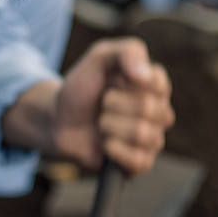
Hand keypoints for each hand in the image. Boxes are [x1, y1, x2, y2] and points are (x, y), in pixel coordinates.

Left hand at [4, 38, 173, 174]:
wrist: (58, 121)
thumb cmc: (81, 88)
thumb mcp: (99, 58)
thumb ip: (126, 53)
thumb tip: (146, 76)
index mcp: (154, 85)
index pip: (158, 83)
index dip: (128, 82)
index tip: (111, 80)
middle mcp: (159, 112)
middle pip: (149, 108)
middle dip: (113, 104)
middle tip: (101, 104)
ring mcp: (152, 139)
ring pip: (142, 134)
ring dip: (110, 126)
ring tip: (100, 123)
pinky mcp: (140, 163)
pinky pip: (138, 160)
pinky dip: (113, 150)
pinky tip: (104, 144)